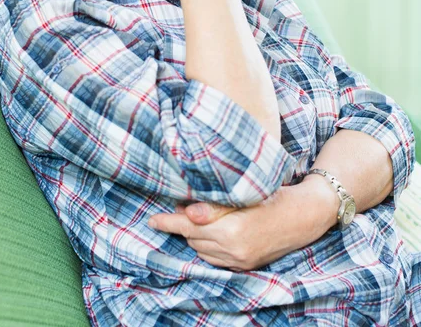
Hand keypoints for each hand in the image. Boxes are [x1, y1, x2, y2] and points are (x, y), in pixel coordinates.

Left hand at [148, 181, 333, 270]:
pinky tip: (210, 232)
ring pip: (202, 250)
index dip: (169, 222)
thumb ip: (215, 206)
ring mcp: (241, 261)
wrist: (306, 215)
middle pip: (194, 238)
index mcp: (232, 230)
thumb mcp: (246, 194)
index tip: (152, 220)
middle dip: (183, 224)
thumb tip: (188, 212)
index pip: (190, 227)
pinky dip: (208, 246)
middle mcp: (234, 250)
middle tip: (177, 207)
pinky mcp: (247, 265)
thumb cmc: (276, 196)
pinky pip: (216, 259)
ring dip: (195, 235)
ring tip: (194, 217)